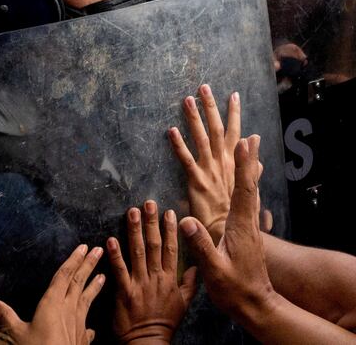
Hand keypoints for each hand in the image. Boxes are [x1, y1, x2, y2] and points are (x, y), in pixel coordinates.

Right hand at [0, 244, 104, 344]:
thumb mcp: (18, 333)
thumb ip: (6, 317)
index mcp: (52, 304)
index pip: (64, 276)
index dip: (73, 260)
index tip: (83, 247)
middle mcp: (68, 310)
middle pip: (79, 282)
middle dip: (88, 265)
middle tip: (98, 251)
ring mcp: (77, 324)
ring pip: (87, 300)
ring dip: (95, 287)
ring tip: (104, 276)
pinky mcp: (81, 340)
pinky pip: (87, 327)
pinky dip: (89, 323)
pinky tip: (92, 327)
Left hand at [108, 201, 196, 343]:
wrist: (149, 341)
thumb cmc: (165, 322)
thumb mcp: (184, 304)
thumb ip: (189, 283)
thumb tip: (196, 266)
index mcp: (170, 279)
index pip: (172, 249)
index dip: (170, 229)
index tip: (168, 212)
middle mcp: (156, 278)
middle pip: (155, 245)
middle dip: (152, 223)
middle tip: (149, 203)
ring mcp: (140, 284)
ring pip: (137, 252)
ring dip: (134, 231)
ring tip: (132, 212)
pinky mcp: (125, 292)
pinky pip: (119, 270)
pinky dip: (115, 255)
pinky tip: (110, 240)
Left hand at [168, 85, 239, 243]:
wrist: (231, 240)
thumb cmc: (234, 219)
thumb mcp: (248, 192)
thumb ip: (251, 170)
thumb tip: (257, 150)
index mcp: (233, 166)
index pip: (235, 134)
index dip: (234, 114)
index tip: (233, 94)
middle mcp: (222, 165)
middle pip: (219, 131)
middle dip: (212, 108)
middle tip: (205, 86)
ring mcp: (210, 173)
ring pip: (203, 140)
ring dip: (195, 119)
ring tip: (187, 99)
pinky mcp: (198, 184)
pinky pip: (187, 162)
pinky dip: (179, 146)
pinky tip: (171, 131)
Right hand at [179, 136, 277, 320]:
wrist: (254, 304)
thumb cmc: (234, 289)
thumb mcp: (215, 269)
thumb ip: (201, 245)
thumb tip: (185, 221)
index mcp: (240, 225)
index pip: (243, 190)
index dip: (242, 165)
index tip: (242, 143)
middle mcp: (247, 220)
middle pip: (249, 182)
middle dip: (248, 157)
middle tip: (250, 135)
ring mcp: (249, 224)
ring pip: (250, 188)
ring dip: (249, 165)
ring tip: (250, 144)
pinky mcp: (247, 229)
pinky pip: (248, 197)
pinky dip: (247, 180)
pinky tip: (248, 175)